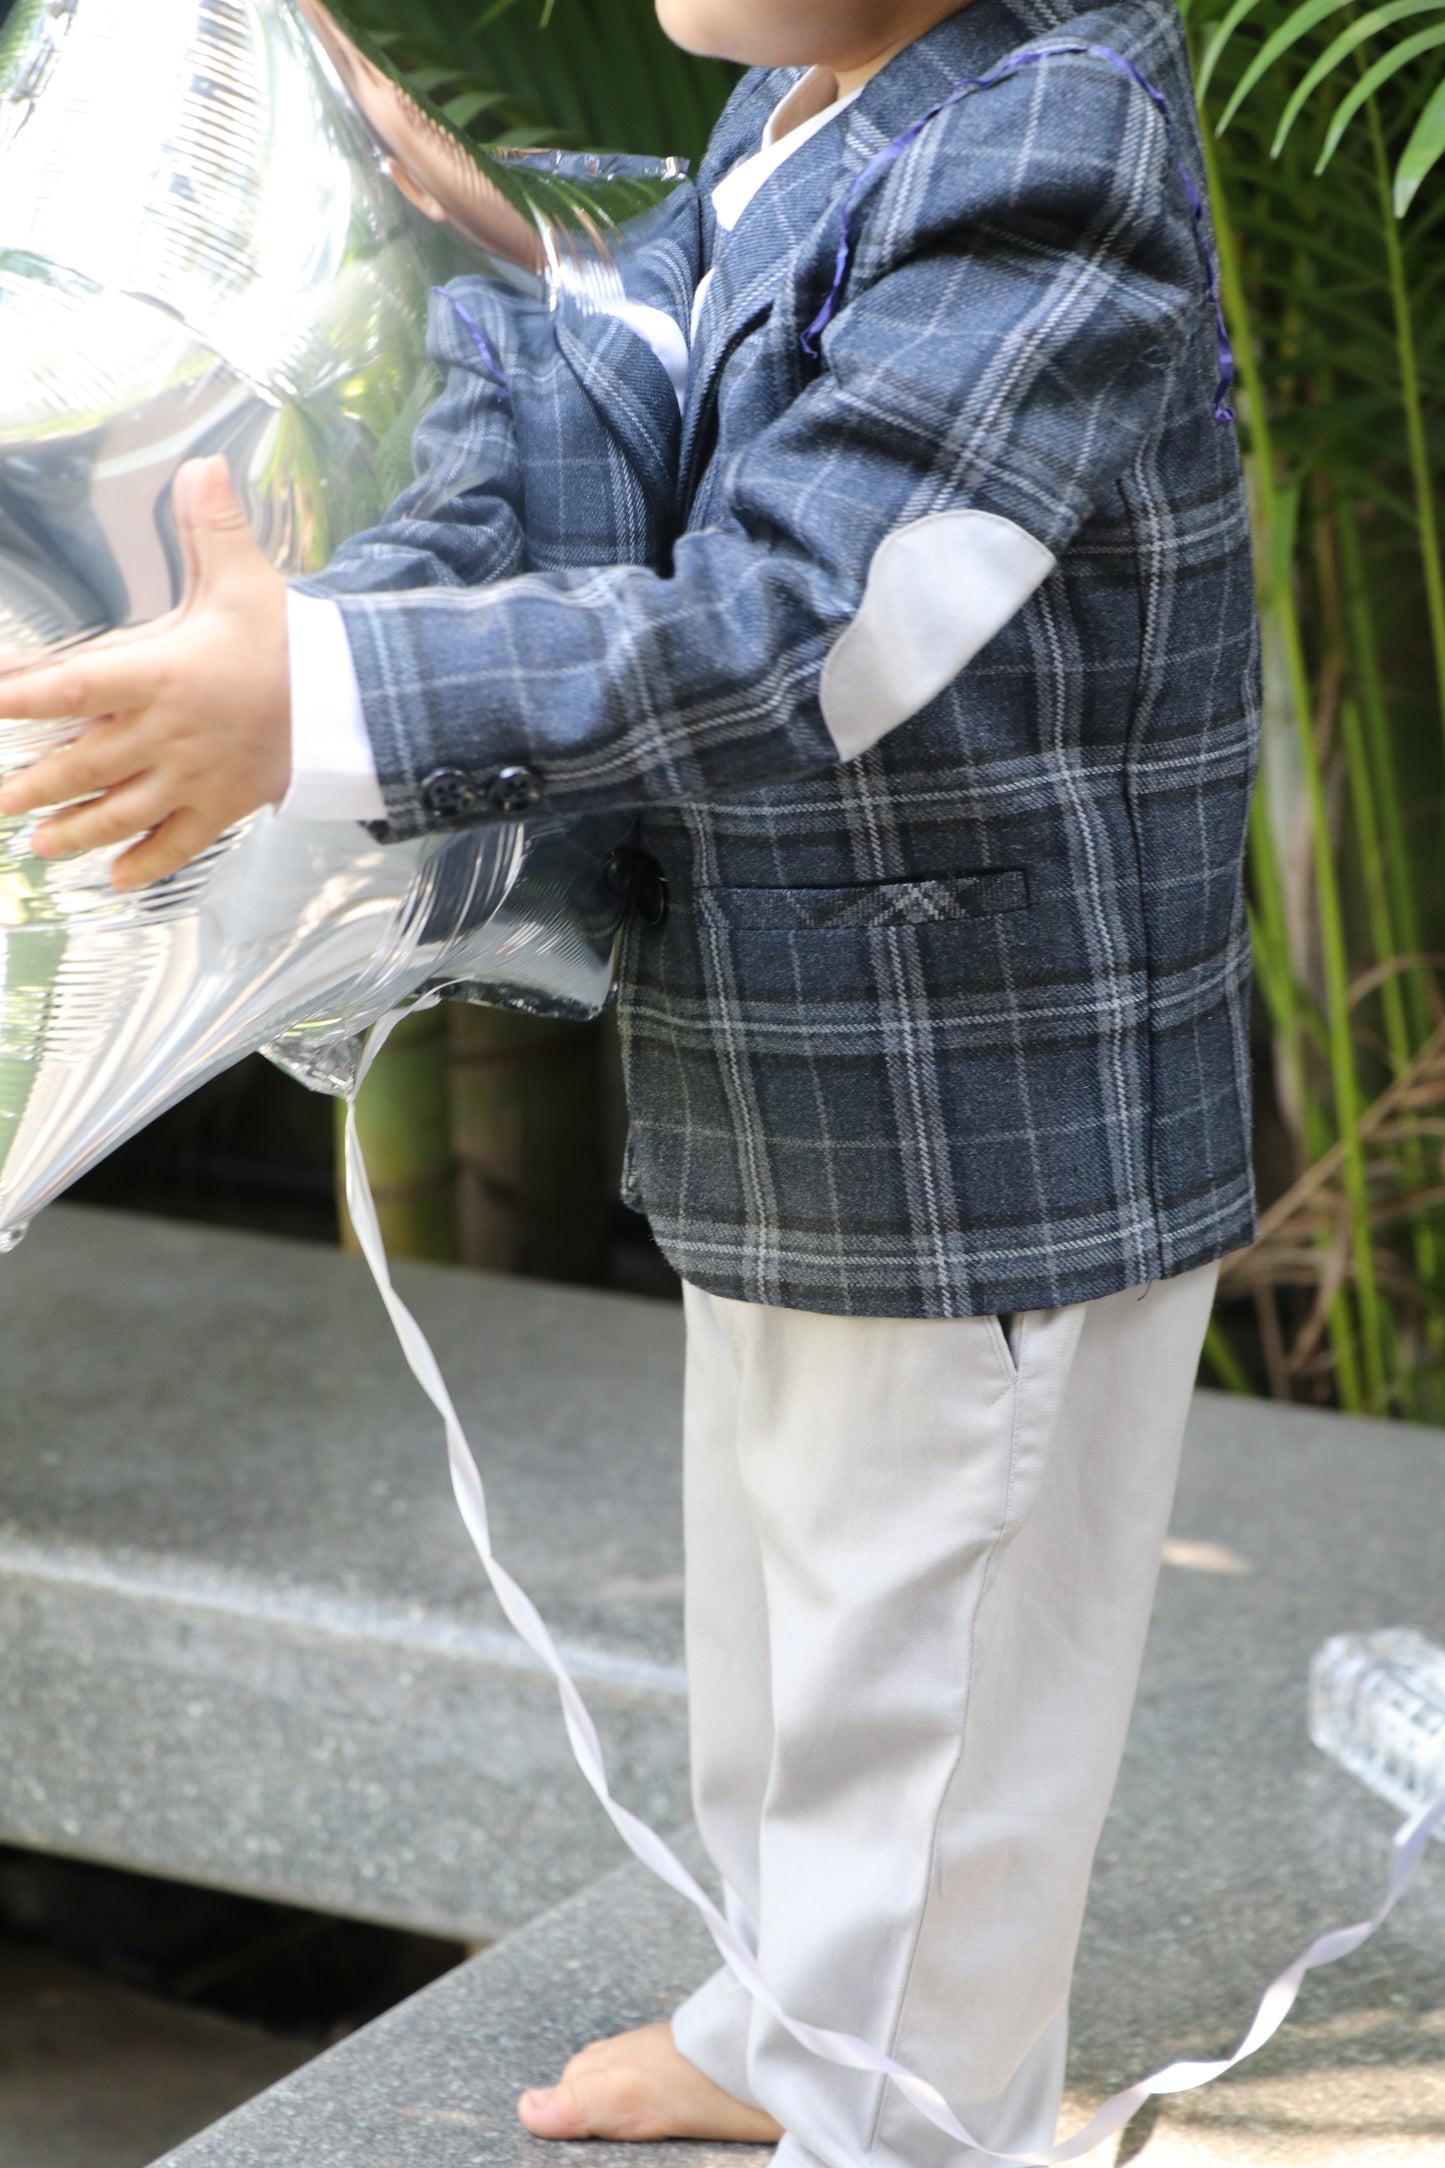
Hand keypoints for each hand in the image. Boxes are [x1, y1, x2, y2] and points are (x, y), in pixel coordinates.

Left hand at [0, 457, 291, 889]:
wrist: (350, 703)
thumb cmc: (288, 642)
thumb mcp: (245, 579)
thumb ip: (212, 526)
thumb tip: (202, 464)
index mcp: (163, 675)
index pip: (76, 687)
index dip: (23, 697)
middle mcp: (168, 734)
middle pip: (84, 766)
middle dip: (33, 785)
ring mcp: (193, 779)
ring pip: (120, 814)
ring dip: (74, 832)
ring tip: (38, 844)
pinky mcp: (222, 808)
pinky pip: (177, 845)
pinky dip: (145, 866)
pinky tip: (115, 879)